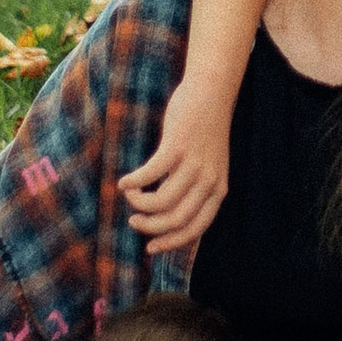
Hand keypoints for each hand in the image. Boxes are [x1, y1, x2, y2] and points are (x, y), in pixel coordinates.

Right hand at [118, 81, 231, 256]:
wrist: (211, 93)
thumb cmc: (204, 132)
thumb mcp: (208, 167)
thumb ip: (194, 190)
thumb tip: (167, 217)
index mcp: (218, 190)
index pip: (195, 229)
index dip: (171, 242)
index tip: (151, 247)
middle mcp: (209, 181)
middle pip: (174, 219)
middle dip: (149, 226)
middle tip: (134, 220)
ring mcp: (193, 164)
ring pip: (160, 202)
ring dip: (138, 203)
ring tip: (129, 195)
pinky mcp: (176, 147)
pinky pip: (149, 175)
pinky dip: (132, 183)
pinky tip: (123, 182)